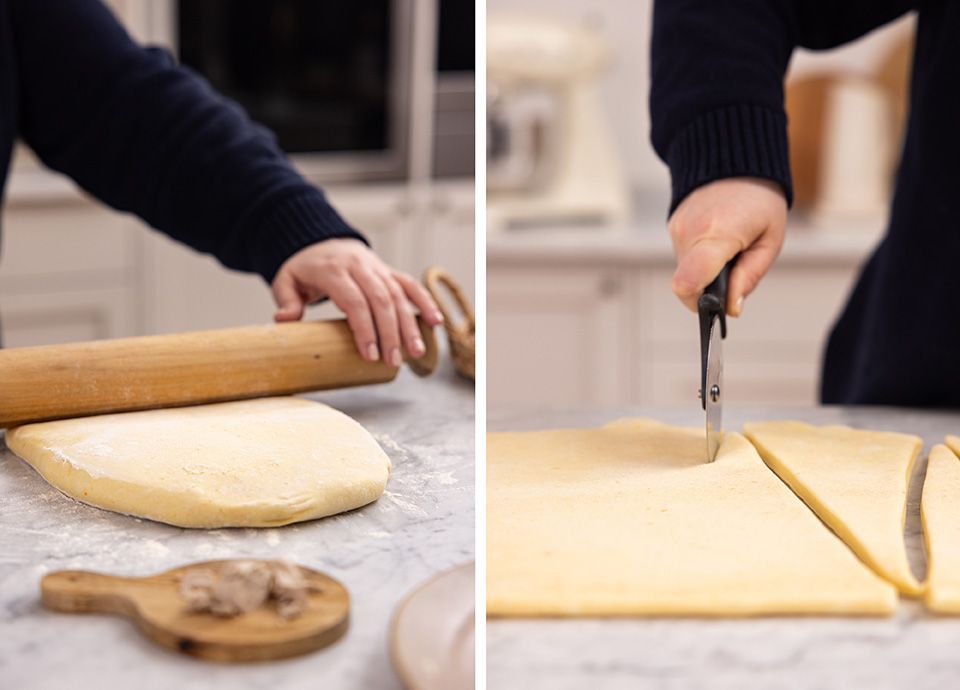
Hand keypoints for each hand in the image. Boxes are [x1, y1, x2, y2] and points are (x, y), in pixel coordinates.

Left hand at [271, 239, 443, 365]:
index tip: (369, 355)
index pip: (354, 300)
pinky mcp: (389, 271)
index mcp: (334, 270)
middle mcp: (360, 266)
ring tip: (415, 352)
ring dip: (409, 324)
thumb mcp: (286, 281)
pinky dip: (425, 302)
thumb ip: (286, 301)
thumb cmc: (304, 269)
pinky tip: (435, 322)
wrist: (320, 241)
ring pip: (399, 295)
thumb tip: (285, 320)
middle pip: (381, 300)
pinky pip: (410, 285)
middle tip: (393, 361)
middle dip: (390, 333)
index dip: (364, 328)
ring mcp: (377, 267)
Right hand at [668, 177, 786, 315]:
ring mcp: (677, 229)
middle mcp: (690, 233)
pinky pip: (684, 258)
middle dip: (710, 290)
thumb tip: (733, 308)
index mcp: (717, 235)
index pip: (689, 282)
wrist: (734, 160)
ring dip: (706, 273)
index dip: (699, 303)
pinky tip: (717, 240)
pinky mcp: (672, 227)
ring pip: (686, 273)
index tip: (716, 306)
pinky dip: (699, 259)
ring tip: (729, 249)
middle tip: (735, 272)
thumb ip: (750, 277)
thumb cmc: (759, 199)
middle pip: (688, 285)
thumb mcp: (770, 240)